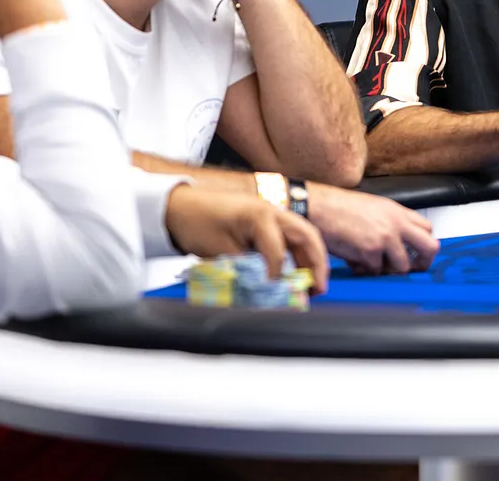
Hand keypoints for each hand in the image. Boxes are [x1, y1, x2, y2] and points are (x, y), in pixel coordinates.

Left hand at [164, 185, 329, 293]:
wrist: (180, 205)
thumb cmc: (197, 222)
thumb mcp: (219, 251)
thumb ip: (244, 270)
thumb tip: (262, 293)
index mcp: (260, 216)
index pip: (278, 250)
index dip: (278, 275)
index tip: (275, 293)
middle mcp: (273, 212)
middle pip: (308, 236)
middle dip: (317, 264)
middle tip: (318, 289)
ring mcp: (272, 215)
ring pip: (303, 237)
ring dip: (311, 260)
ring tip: (312, 287)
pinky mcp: (267, 223)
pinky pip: (291, 239)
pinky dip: (298, 256)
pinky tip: (295, 275)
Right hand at [306, 183, 439, 274]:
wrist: (320, 208)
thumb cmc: (339, 207)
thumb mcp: (373, 207)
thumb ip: (389, 222)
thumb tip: (397, 242)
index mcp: (397, 212)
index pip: (427, 228)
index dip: (423, 243)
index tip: (417, 253)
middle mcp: (396, 224)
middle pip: (430, 247)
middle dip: (423, 263)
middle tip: (413, 269)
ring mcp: (385, 239)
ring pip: (403, 267)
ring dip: (387, 270)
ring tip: (371, 264)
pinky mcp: (371, 252)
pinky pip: (376, 272)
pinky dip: (365, 270)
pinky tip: (353, 262)